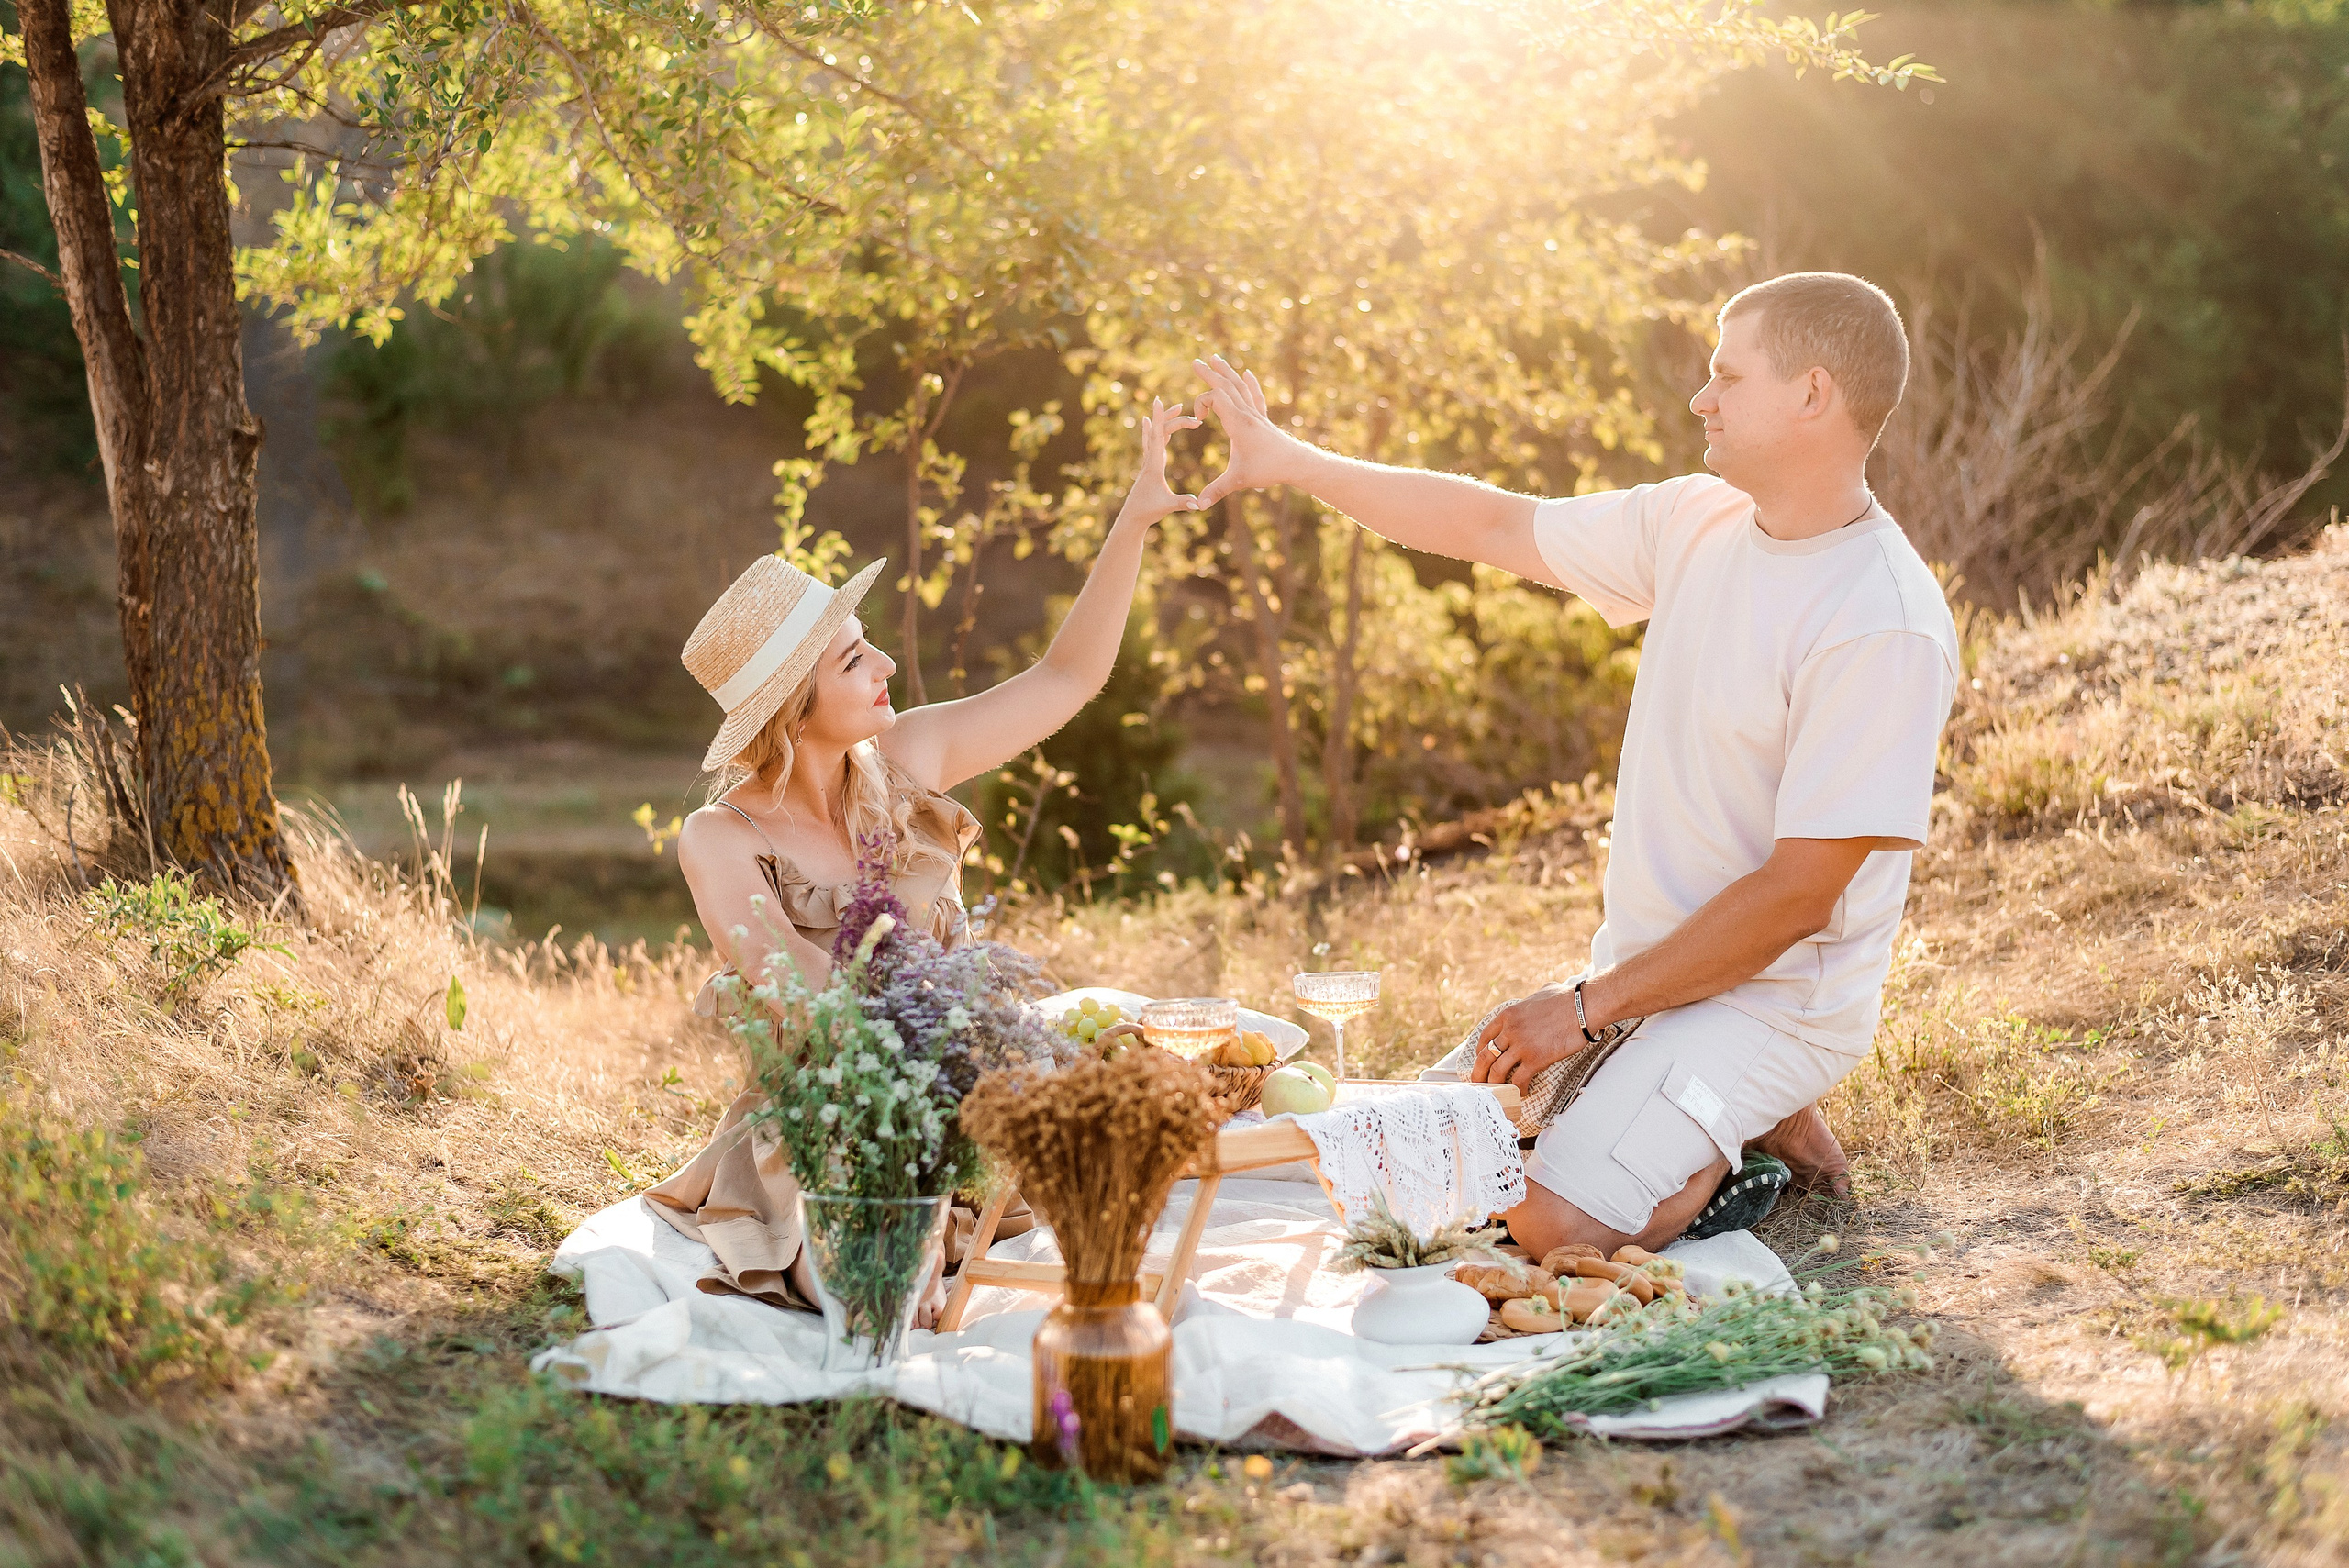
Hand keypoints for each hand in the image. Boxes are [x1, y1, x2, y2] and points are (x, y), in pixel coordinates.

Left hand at [1119, 398, 1202, 525]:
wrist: (1132, 516)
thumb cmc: (1149, 511)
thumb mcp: (1168, 506)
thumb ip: (1183, 503)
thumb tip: (1199, 504)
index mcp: (1154, 465)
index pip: (1158, 436)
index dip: (1159, 418)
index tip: (1158, 401)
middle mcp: (1149, 460)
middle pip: (1159, 431)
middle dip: (1170, 417)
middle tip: (1184, 406)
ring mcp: (1148, 462)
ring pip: (1156, 435)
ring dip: (1165, 421)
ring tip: (1177, 408)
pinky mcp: (1150, 466)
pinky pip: (1152, 442)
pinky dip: (1155, 430)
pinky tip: (1153, 424)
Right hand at [1192, 353, 1300, 506]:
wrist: (1296, 463)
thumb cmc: (1268, 469)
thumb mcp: (1238, 480)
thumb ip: (1216, 491)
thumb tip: (1197, 506)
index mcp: (1238, 422)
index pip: (1215, 397)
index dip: (1201, 403)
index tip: (1197, 421)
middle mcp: (1247, 413)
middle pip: (1227, 385)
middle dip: (1210, 373)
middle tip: (1195, 362)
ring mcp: (1256, 414)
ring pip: (1240, 386)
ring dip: (1227, 372)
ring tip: (1216, 358)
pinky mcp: (1263, 419)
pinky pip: (1255, 396)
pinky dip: (1250, 384)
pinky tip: (1247, 373)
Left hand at [1469, 983, 1590, 1089]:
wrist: (1583, 1007)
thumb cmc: (1567, 999)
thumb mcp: (1540, 993)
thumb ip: (1531, 1001)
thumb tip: (1537, 999)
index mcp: (1508, 1015)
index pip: (1485, 1036)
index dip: (1480, 1051)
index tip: (1481, 1060)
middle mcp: (1510, 1030)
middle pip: (1485, 1056)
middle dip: (1478, 1072)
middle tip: (1479, 1083)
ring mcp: (1521, 1045)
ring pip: (1497, 1071)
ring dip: (1494, 1084)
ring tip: (1496, 1092)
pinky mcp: (1535, 1059)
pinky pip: (1519, 1079)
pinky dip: (1517, 1089)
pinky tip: (1522, 1092)